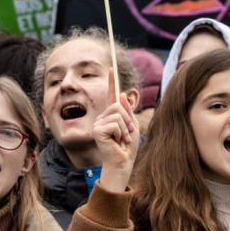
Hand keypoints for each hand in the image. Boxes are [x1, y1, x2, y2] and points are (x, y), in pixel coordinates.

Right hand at [94, 69, 139, 192]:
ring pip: (118, 114)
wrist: (123, 163)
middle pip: (118, 105)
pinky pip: (115, 123)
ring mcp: (98, 124)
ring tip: (122, 139)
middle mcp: (102, 118)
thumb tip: (120, 94)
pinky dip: (121, 133)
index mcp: (111, 116)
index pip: (111, 96)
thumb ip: (127, 111)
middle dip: (128, 120)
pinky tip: (117, 142)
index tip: (112, 68)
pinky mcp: (97, 131)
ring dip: (125, 128)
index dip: (111, 82)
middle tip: (126, 134)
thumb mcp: (132, 125)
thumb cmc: (128, 146)